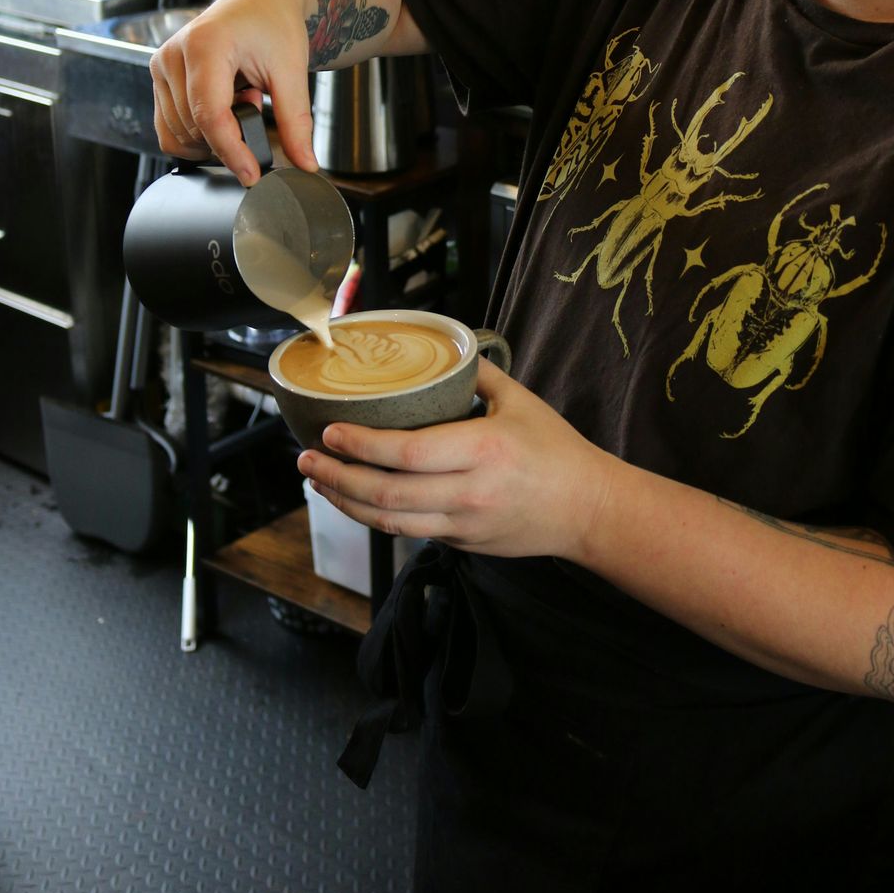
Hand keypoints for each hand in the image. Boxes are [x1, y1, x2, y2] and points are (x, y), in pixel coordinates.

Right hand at [149, 0, 315, 183]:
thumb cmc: (275, 23)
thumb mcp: (292, 70)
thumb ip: (297, 121)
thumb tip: (305, 163)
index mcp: (205, 45)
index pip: (209, 115)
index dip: (231, 151)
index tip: (252, 175)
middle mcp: (174, 54)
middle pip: (194, 129)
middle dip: (228, 136)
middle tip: (256, 102)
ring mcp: (161, 64)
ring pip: (179, 134)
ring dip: (213, 133)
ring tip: (239, 98)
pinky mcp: (159, 75)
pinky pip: (169, 128)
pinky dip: (196, 133)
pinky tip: (222, 107)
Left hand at [298, 361, 618, 561]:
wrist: (587, 510)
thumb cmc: (556, 451)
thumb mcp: (521, 402)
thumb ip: (478, 375)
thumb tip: (443, 350)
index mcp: (482, 451)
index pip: (407, 453)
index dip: (362, 445)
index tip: (330, 430)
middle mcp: (468, 493)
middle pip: (386, 494)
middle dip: (338, 477)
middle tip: (306, 457)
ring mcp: (462, 524)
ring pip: (389, 521)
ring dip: (345, 502)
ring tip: (317, 480)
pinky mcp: (461, 542)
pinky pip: (408, 531)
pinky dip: (374, 516)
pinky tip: (353, 499)